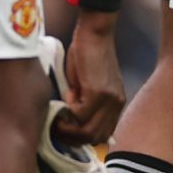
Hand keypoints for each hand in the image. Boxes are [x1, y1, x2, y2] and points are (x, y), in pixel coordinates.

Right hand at [55, 12, 125, 142]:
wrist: (94, 33)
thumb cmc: (87, 56)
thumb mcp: (87, 86)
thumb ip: (83, 104)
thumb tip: (71, 121)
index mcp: (116, 104)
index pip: (102, 135)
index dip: (81, 138)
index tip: (64, 131)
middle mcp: (116, 104)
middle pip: (95, 137)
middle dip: (72, 138)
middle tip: (56, 128)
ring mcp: (109, 99)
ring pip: (87, 130)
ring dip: (68, 130)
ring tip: (56, 120)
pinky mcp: (97, 91)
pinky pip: (80, 115)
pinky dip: (67, 113)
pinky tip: (62, 103)